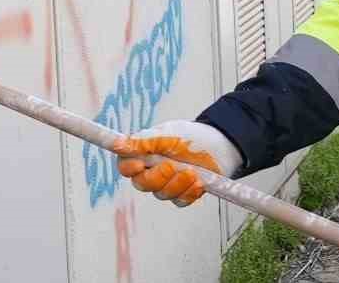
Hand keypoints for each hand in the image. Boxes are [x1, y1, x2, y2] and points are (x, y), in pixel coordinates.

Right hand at [113, 120, 243, 206]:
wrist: (220, 145)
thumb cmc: (191, 136)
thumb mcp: (167, 135)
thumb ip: (143, 142)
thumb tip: (118, 145)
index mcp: (143, 154)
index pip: (125, 166)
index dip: (130, 168)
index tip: (141, 163)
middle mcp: (151, 171)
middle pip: (141, 184)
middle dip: (157, 177)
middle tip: (172, 166)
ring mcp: (167, 184)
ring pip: (161, 194)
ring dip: (177, 183)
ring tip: (191, 171)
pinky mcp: (182, 194)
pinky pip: (179, 201)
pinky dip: (189, 192)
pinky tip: (198, 182)